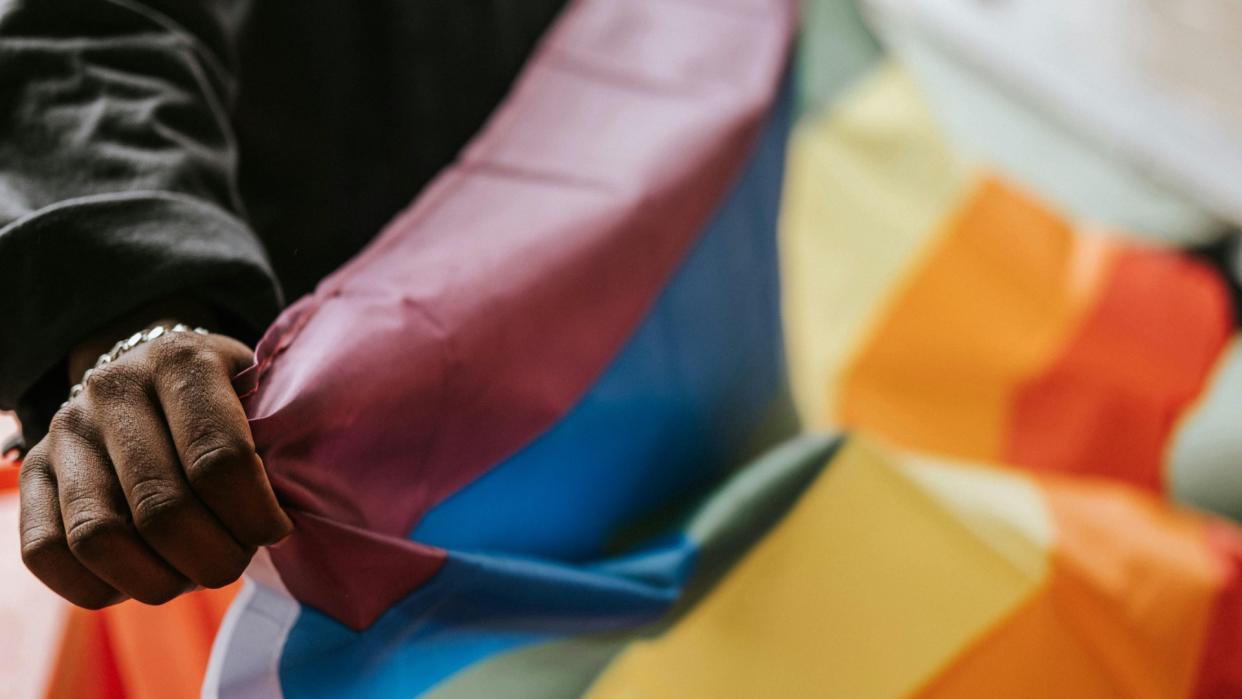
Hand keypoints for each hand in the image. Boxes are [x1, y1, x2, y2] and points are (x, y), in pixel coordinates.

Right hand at [19, 322, 291, 607]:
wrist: (151, 367)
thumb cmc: (228, 395)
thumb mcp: (261, 391)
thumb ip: (278, 440)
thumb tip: (299, 516)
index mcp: (181, 361)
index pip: (218, 460)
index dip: (253, 515)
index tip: (276, 532)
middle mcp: (112, 389)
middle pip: (162, 508)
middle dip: (213, 556)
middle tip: (237, 562)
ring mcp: (64, 430)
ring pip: (100, 537)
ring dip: (158, 578)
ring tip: (193, 574)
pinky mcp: (30, 469)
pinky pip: (46, 551)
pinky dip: (98, 586)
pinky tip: (143, 579)